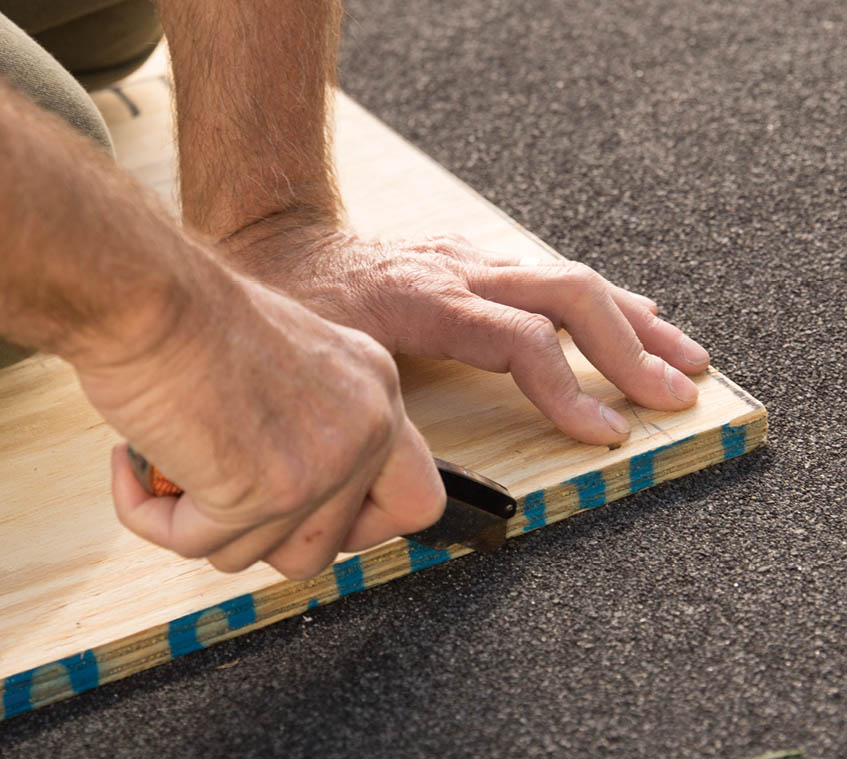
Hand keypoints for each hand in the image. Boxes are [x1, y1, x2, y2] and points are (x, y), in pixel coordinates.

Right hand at [77, 265, 444, 578]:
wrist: (149, 293)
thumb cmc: (197, 314)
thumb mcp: (293, 362)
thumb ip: (316, 426)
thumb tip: (298, 499)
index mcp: (378, 392)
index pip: (418, 500)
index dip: (366, 526)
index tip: (315, 516)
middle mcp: (365, 429)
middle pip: (331, 545)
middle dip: (269, 537)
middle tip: (226, 499)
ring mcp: (322, 464)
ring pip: (264, 555)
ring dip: (207, 525)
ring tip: (172, 466)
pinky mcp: (263, 492)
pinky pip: (198, 546)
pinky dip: (154, 517)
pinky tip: (135, 467)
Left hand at [226, 224, 709, 444]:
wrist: (281, 232)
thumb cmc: (294, 301)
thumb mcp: (323, 359)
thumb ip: (373, 414)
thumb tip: (417, 483)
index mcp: (426, 301)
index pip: (521, 342)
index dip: (569, 392)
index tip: (606, 436)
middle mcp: (461, 271)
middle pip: (568, 296)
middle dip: (631, 350)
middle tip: (678, 394)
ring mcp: (471, 258)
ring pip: (571, 280)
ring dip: (635, 322)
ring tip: (685, 356)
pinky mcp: (473, 258)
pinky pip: (550, 277)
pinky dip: (602, 303)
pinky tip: (634, 317)